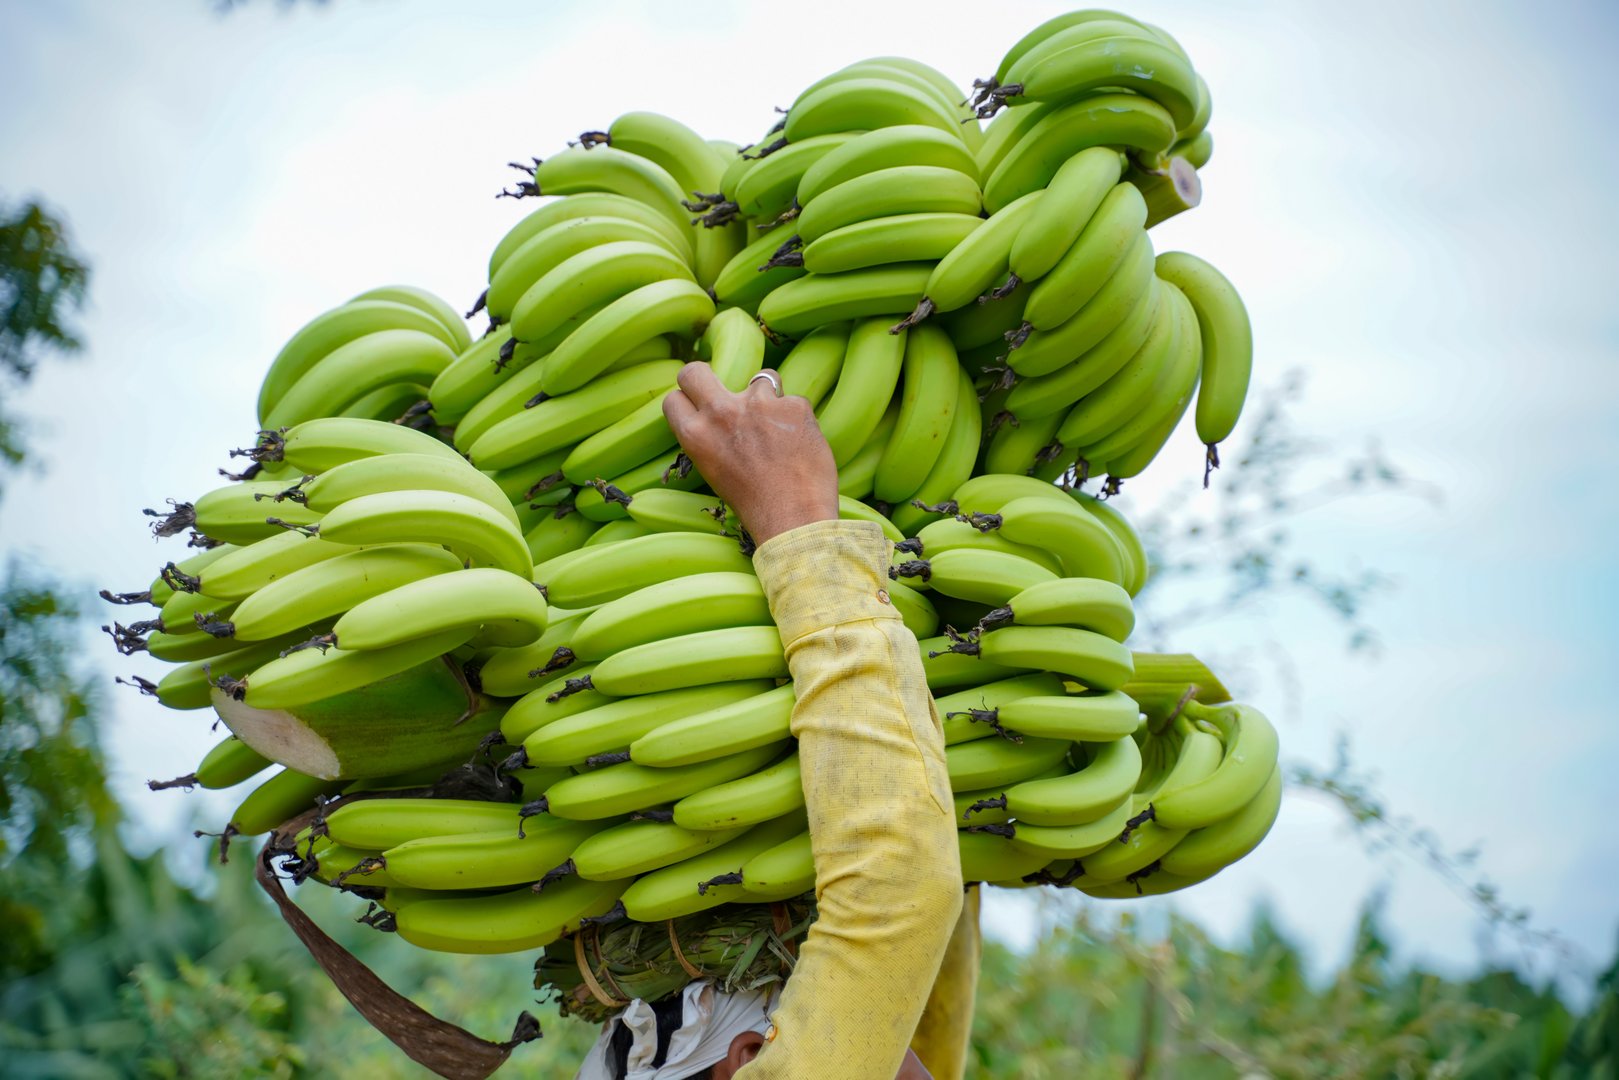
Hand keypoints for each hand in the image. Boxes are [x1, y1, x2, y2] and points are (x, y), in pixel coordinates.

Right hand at [662, 362, 838, 545]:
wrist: (794, 518)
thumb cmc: (755, 503)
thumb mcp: (715, 472)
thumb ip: (711, 439)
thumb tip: (717, 418)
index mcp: (696, 435)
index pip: (674, 398)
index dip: (688, 401)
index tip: (699, 407)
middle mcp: (721, 413)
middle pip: (695, 371)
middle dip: (705, 376)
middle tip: (723, 393)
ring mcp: (758, 404)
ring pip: (760, 378)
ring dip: (768, 398)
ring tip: (779, 430)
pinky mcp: (792, 405)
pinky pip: (793, 402)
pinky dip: (797, 419)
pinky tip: (801, 444)